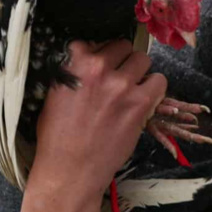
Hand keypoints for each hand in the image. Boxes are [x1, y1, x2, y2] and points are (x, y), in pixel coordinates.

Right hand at [14, 39, 166, 211]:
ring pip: (142, 59)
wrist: (69, 171)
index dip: (98, 53)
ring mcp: (121, 84)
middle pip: (121, 45)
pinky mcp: (140, 103)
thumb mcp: (52, 95)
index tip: (99, 66)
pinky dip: (154, 88)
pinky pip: (159, 80)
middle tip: (117, 78)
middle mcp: (97, 68)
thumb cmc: (56, 138)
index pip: (93, 40)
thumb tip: (86, 60)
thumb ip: (71, 72)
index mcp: (72, 63)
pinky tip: (144, 100)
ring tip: (132, 89)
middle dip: (121, 60)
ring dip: (139, 72)